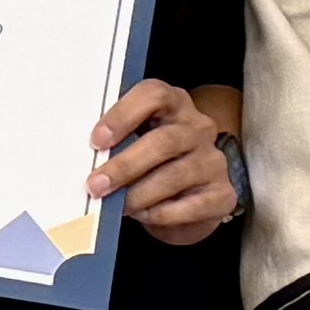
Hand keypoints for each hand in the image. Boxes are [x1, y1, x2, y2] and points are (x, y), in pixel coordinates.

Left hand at [91, 80, 237, 245]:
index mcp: (174, 104)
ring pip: (174, 176)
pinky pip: (190, 206)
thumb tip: (86, 161)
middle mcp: (199, 127)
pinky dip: (160, 213)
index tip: (97, 140)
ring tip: (117, 206)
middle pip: (163, 141)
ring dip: (138, 194)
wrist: (187, 203)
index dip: (123, 115)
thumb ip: (116, 144)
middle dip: (124, 166)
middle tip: (96, 185)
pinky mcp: (223, 194)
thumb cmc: (150, 166)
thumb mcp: (134, 144)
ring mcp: (213, 160)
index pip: (154, 95)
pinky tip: (143, 214)